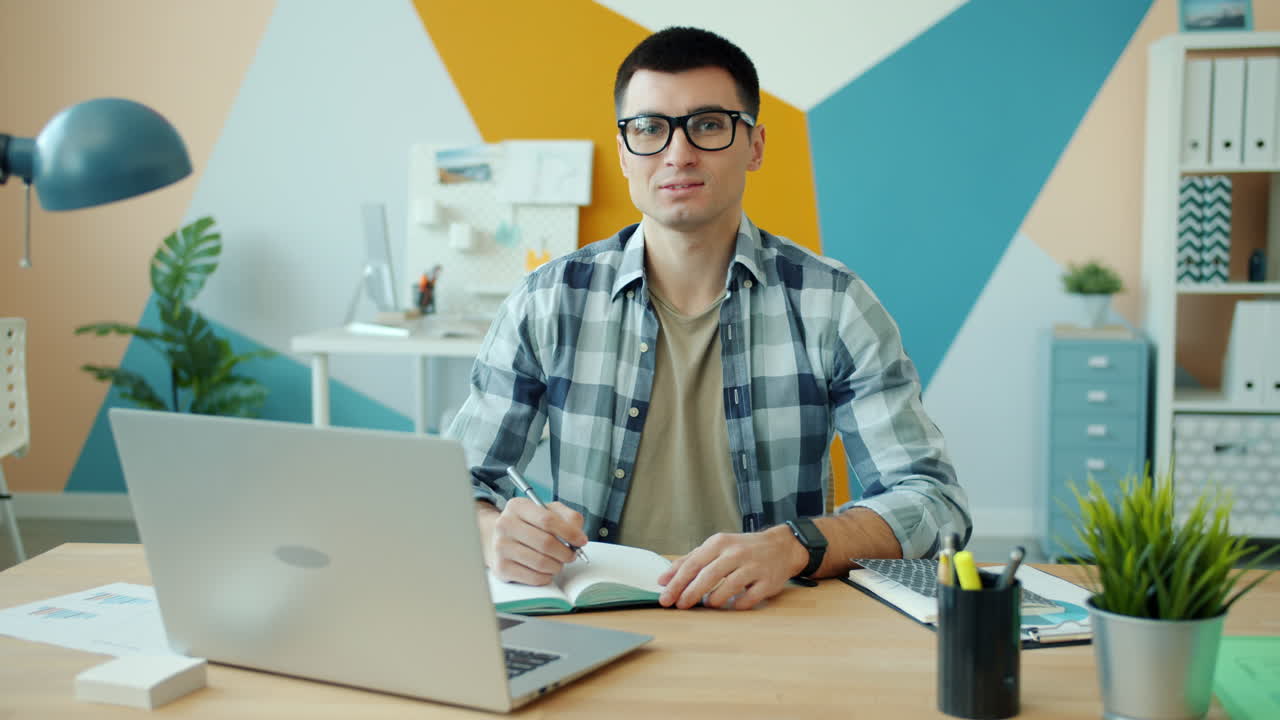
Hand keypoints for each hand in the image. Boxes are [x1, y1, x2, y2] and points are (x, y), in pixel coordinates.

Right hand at [481, 498, 588, 585]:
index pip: (548, 520)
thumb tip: (578, 536)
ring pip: (540, 562)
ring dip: (557, 566)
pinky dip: (546, 577)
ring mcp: (501, 547)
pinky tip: (546, 570)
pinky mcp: (501, 567)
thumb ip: (569, 517)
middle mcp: (505, 525)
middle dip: (565, 552)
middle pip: (545, 543)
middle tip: (571, 555)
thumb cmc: (529, 525)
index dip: (569, 532)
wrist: (499, 538)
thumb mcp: (549, 511)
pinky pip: (533, 577)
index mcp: (517, 506)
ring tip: (558, 562)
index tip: (581, 541)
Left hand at [657, 526, 806, 609]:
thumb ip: (689, 561)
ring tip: (707, 603)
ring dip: (714, 599)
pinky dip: (737, 605)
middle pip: (709, 575)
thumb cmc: (741, 548)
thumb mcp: (715, 547)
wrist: (780, 547)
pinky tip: (730, 606)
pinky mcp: (768, 582)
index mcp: (719, 543)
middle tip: (679, 605)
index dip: (677, 582)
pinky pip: (749, 598)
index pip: (693, 564)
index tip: (665, 596)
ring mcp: (753, 567)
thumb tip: (663, 579)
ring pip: (729, 586)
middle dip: (691, 593)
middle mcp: (736, 553)